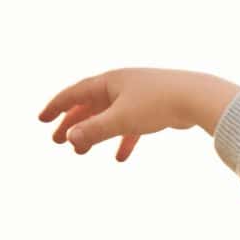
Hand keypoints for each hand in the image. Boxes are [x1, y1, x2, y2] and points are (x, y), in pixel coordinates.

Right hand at [37, 68, 239, 162]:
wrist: (198, 98)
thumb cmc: (159, 104)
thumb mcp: (122, 119)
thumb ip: (95, 130)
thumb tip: (69, 139)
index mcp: (109, 81)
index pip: (74, 93)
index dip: (56, 107)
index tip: (41, 120)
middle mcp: (120, 85)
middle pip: (88, 105)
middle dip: (72, 123)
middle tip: (56, 141)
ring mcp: (136, 96)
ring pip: (108, 116)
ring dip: (93, 133)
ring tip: (81, 153)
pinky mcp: (153, 109)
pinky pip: (130, 126)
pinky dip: (123, 140)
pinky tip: (120, 158)